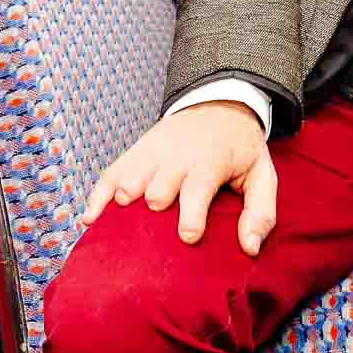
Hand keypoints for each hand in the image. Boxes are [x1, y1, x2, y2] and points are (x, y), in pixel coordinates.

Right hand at [83, 101, 274, 254]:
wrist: (219, 104)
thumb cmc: (241, 150)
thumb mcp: (262, 176)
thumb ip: (261, 213)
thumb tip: (250, 248)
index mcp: (209, 162)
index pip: (196, 188)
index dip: (191, 214)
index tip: (187, 236)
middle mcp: (176, 157)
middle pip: (156, 187)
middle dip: (154, 209)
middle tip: (154, 234)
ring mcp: (152, 153)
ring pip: (129, 179)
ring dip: (123, 202)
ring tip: (118, 228)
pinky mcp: (136, 152)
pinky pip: (110, 173)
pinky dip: (97, 196)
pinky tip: (90, 218)